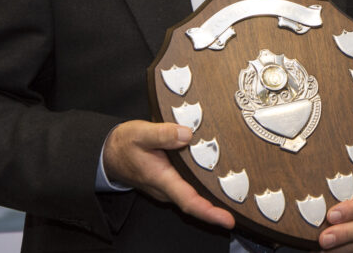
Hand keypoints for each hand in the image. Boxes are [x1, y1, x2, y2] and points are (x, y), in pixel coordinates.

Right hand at [103, 120, 234, 228]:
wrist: (109, 153)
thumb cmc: (125, 143)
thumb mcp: (141, 133)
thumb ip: (163, 134)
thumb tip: (187, 134)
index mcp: (161, 179)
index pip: (188, 201)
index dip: (208, 212)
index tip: (227, 219)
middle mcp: (167, 188)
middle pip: (196, 203)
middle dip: (218, 209)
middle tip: (243, 209)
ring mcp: (169, 187)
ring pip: (193, 197)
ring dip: (213, 200)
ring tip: (238, 198)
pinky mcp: (171, 182)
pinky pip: (190, 189)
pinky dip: (205, 189)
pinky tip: (220, 182)